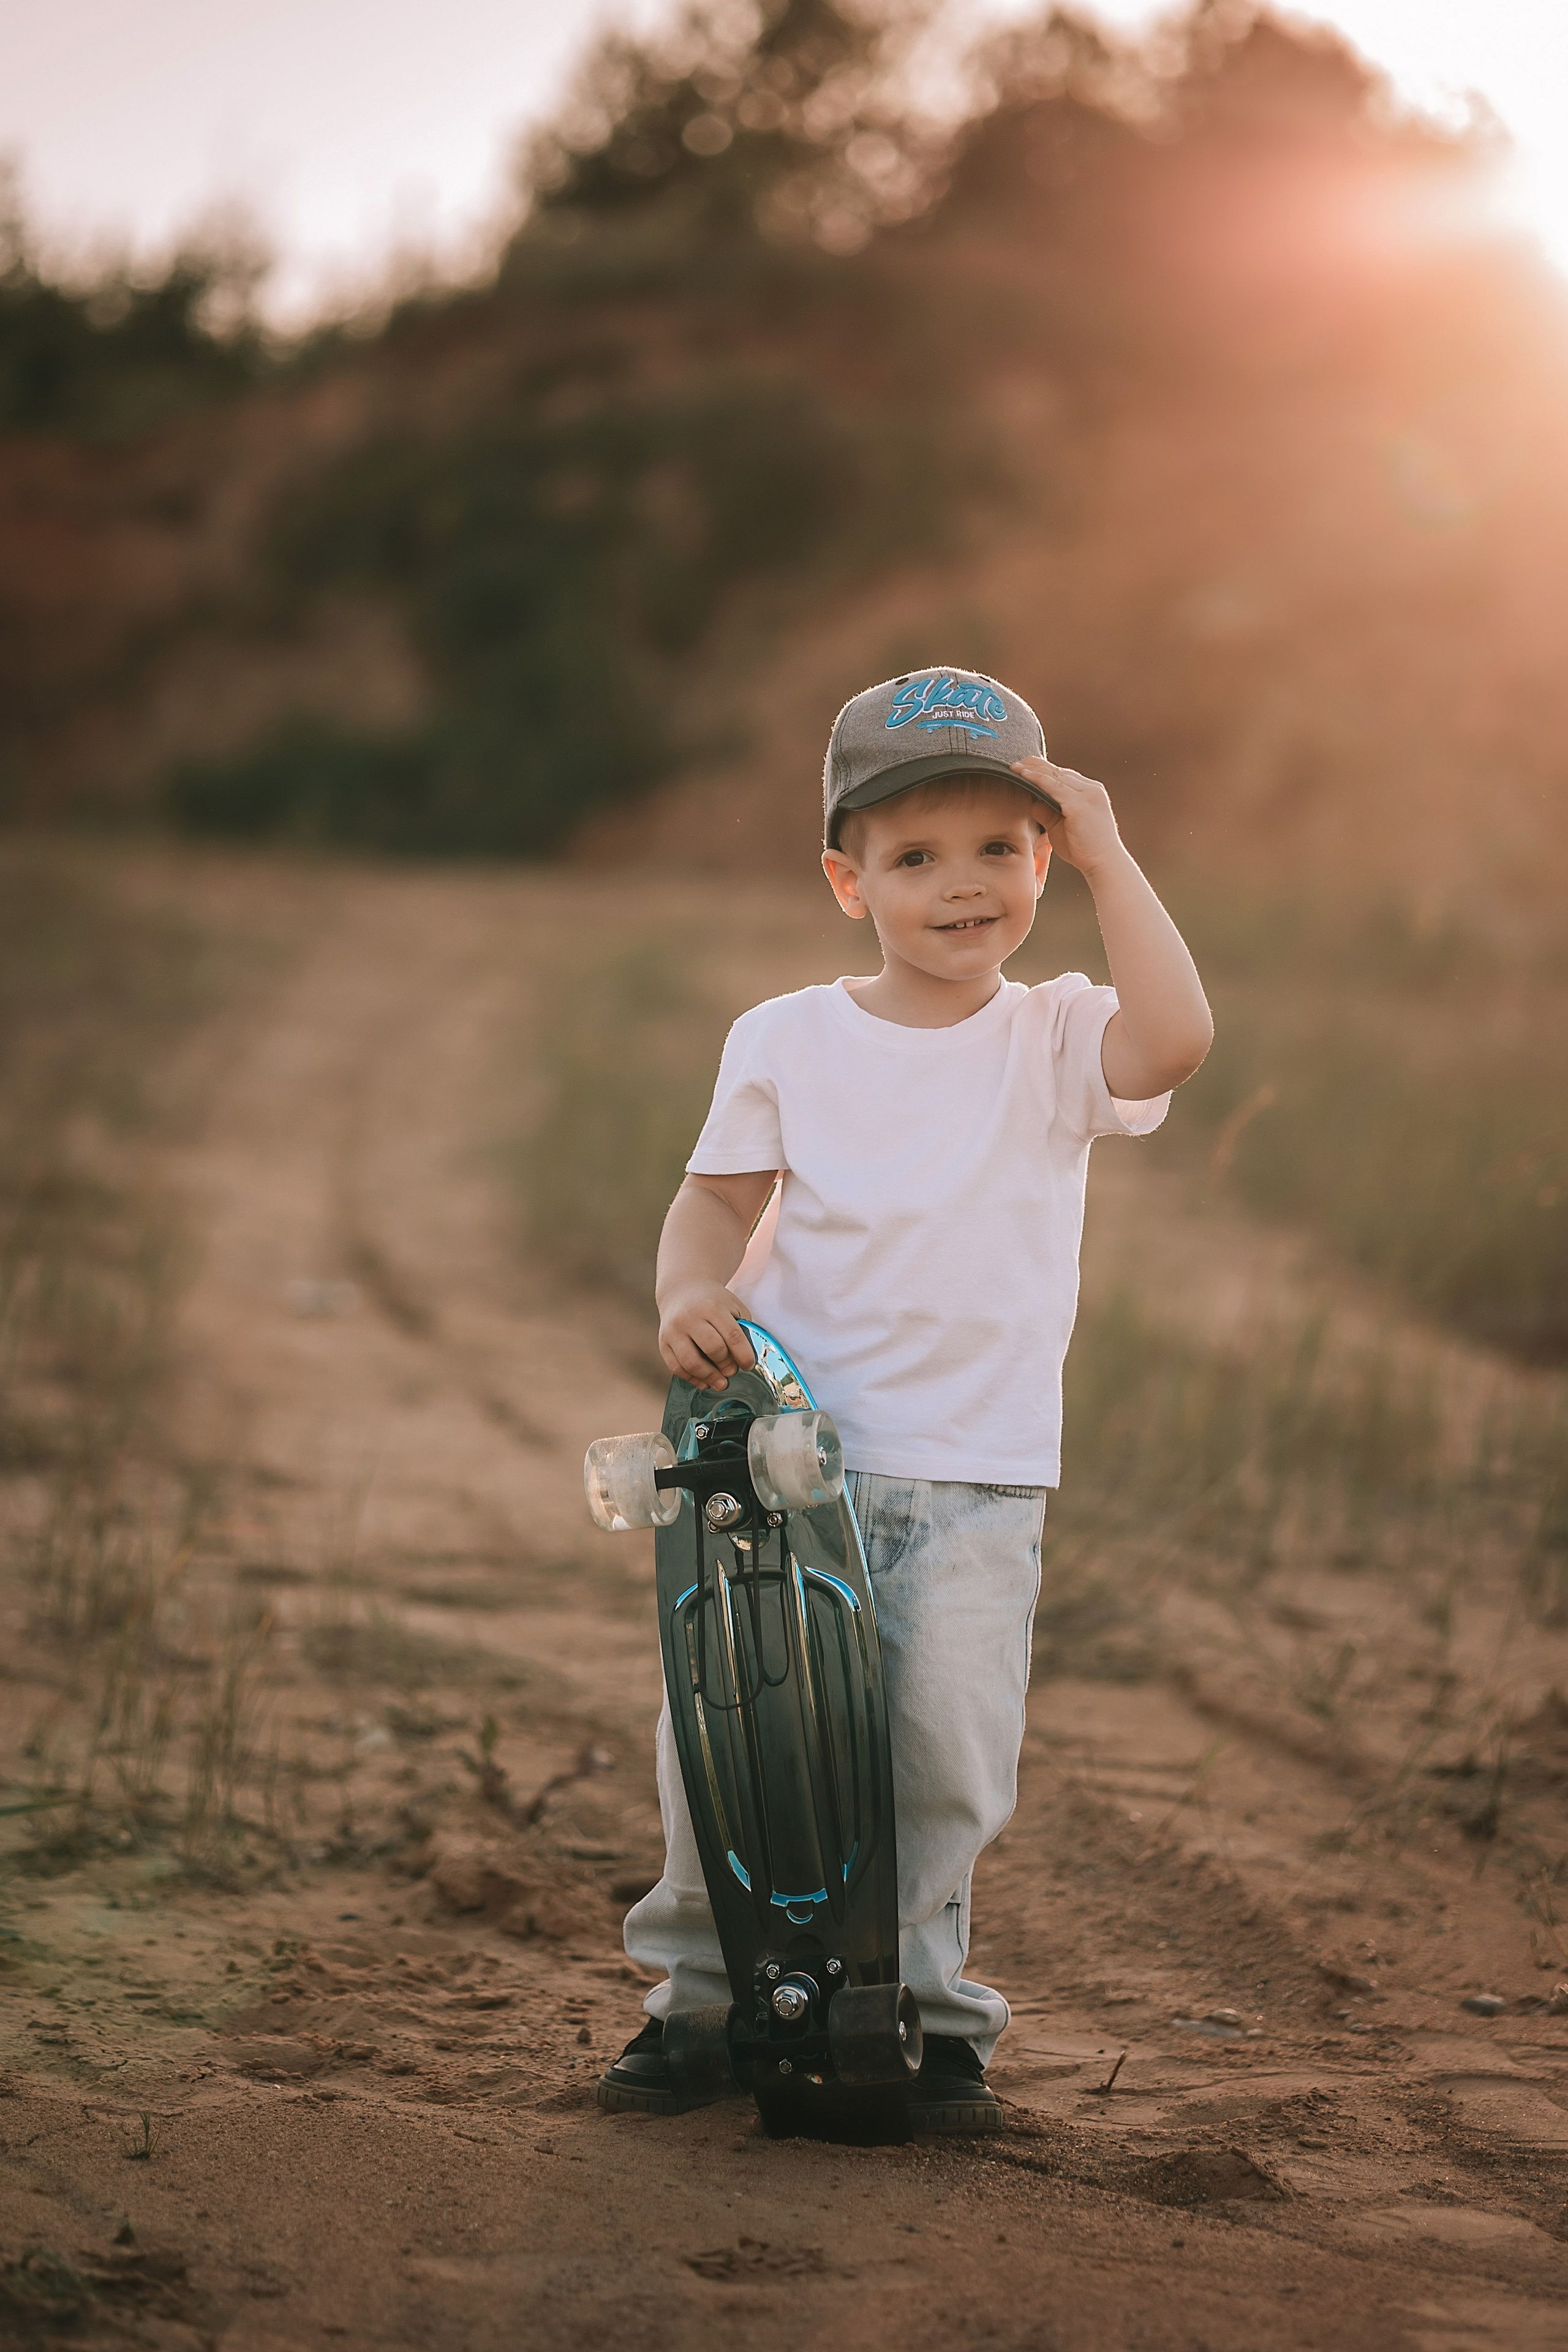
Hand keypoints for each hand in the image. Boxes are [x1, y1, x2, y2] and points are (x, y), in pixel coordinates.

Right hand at [658, 1281, 756, 1392]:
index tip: (748, 1365)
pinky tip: (704, 1382)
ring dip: (709, 1377)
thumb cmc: (712, 1302)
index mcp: (712, 1307)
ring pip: (691, 1362)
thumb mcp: (732, 1306)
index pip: (733, 1336)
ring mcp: (674, 1331)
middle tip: (732, 1371)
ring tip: (720, 1383)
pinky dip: (692, 1379)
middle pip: (713, 1349)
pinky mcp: (663, 1343)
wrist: (682, 1290)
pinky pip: (676, 1367)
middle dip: (726, 1365)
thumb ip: (741, 1329)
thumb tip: (745, 1359)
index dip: (743, 1355)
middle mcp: (690, 1317)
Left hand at [1011, 757, 1125, 877]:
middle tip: (1015, 762)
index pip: (1065, 776)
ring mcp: (1087, 795)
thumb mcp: (1062, 828)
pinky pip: (1053, 787)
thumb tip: (1033, 803)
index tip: (1025, 768)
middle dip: (1036, 765)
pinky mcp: (1079, 804)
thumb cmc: (1085, 850)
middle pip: (1059, 772)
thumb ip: (1049, 814)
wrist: (1104, 864)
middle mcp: (1091, 789)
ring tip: (1014, 766)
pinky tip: (1023, 775)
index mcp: (1090, 793)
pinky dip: (1036, 779)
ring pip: (1055, 776)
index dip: (1044, 770)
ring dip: (1033, 769)